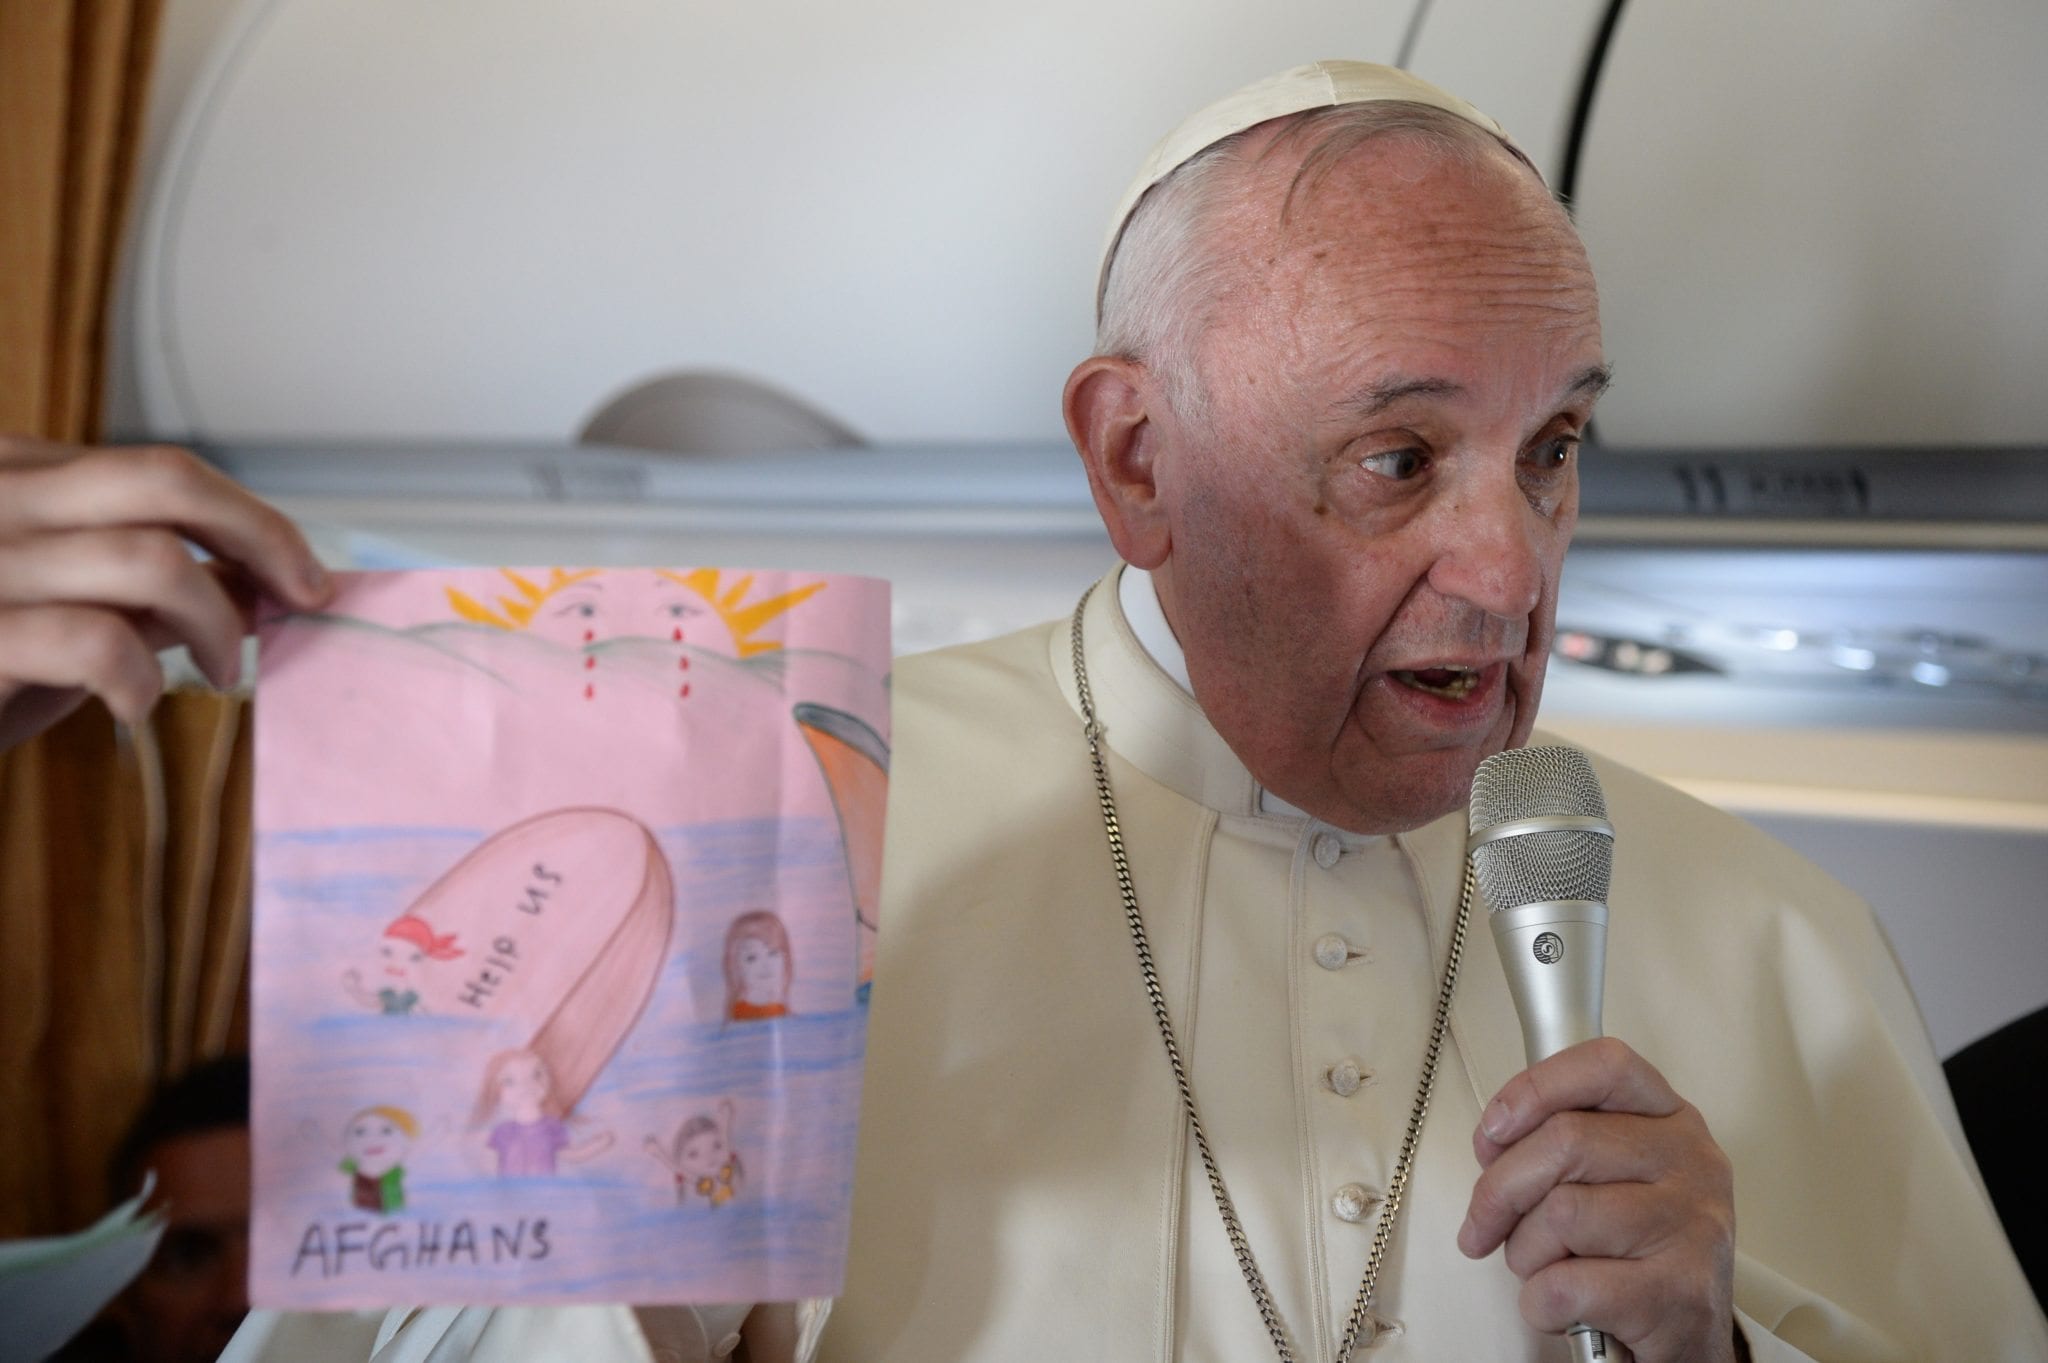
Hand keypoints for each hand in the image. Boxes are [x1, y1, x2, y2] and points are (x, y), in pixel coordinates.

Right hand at [0, 436, 330, 747]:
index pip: (163, 471)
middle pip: (167, 480)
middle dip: (260, 538)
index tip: (302, 574)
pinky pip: (97, 641)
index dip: (252, 520)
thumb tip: (263, 577)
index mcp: (15, 473)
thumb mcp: (62, 605)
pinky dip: (142, 678)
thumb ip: (144, 582)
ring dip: (216, 623)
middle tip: (298, 603)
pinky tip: (136, 705)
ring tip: (222, 672)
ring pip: (150, 559)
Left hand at [1458, 1036, 1737, 1362]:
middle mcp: (1691, 1164)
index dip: (1535, 1087)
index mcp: (1672, 1121)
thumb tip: (1493, 1139)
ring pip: (1560, 1213)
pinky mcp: (1675, 1293)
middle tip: (1483, 1223)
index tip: (1494, 1127)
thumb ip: (1557, 1142)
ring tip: (1544, 1267)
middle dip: (1500, 1188)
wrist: (1690, 1336)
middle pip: (1564, 1140)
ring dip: (1524, 1251)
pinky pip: (1564, 1284)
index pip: (1606, 1065)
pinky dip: (1540, 1301)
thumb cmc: (1639, 1250)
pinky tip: (1562, 1305)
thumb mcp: (1612, 1175)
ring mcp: (1690, 1227)